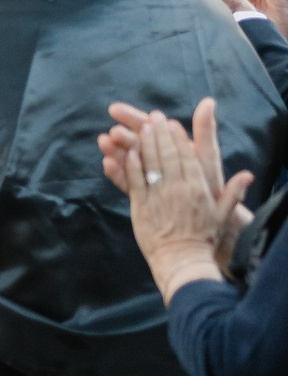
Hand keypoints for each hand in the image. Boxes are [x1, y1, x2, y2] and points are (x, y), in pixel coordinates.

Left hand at [120, 101, 244, 297]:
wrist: (182, 258)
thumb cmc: (203, 236)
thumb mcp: (222, 214)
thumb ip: (233, 192)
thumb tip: (247, 175)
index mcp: (198, 188)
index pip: (188, 157)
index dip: (178, 139)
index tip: (172, 124)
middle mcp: (178, 189)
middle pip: (167, 155)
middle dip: (159, 134)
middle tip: (152, 117)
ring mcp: (158, 196)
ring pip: (150, 164)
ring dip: (144, 144)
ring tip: (139, 127)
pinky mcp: (141, 206)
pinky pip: (134, 181)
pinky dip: (130, 166)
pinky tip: (126, 152)